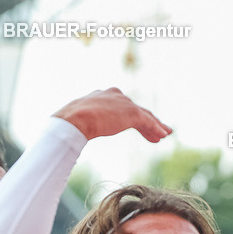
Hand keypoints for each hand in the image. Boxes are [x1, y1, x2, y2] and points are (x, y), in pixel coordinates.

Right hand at [53, 88, 170, 143]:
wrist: (73, 120)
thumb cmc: (67, 124)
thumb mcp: (74, 122)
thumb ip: (79, 125)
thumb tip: (68, 137)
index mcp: (101, 96)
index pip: (119, 106)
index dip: (128, 115)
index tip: (134, 123)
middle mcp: (114, 96)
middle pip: (135, 109)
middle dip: (146, 119)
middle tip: (156, 128)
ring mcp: (123, 103)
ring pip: (144, 115)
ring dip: (155, 125)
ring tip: (165, 134)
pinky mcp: (131, 113)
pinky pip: (147, 122)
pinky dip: (155, 128)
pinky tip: (162, 136)